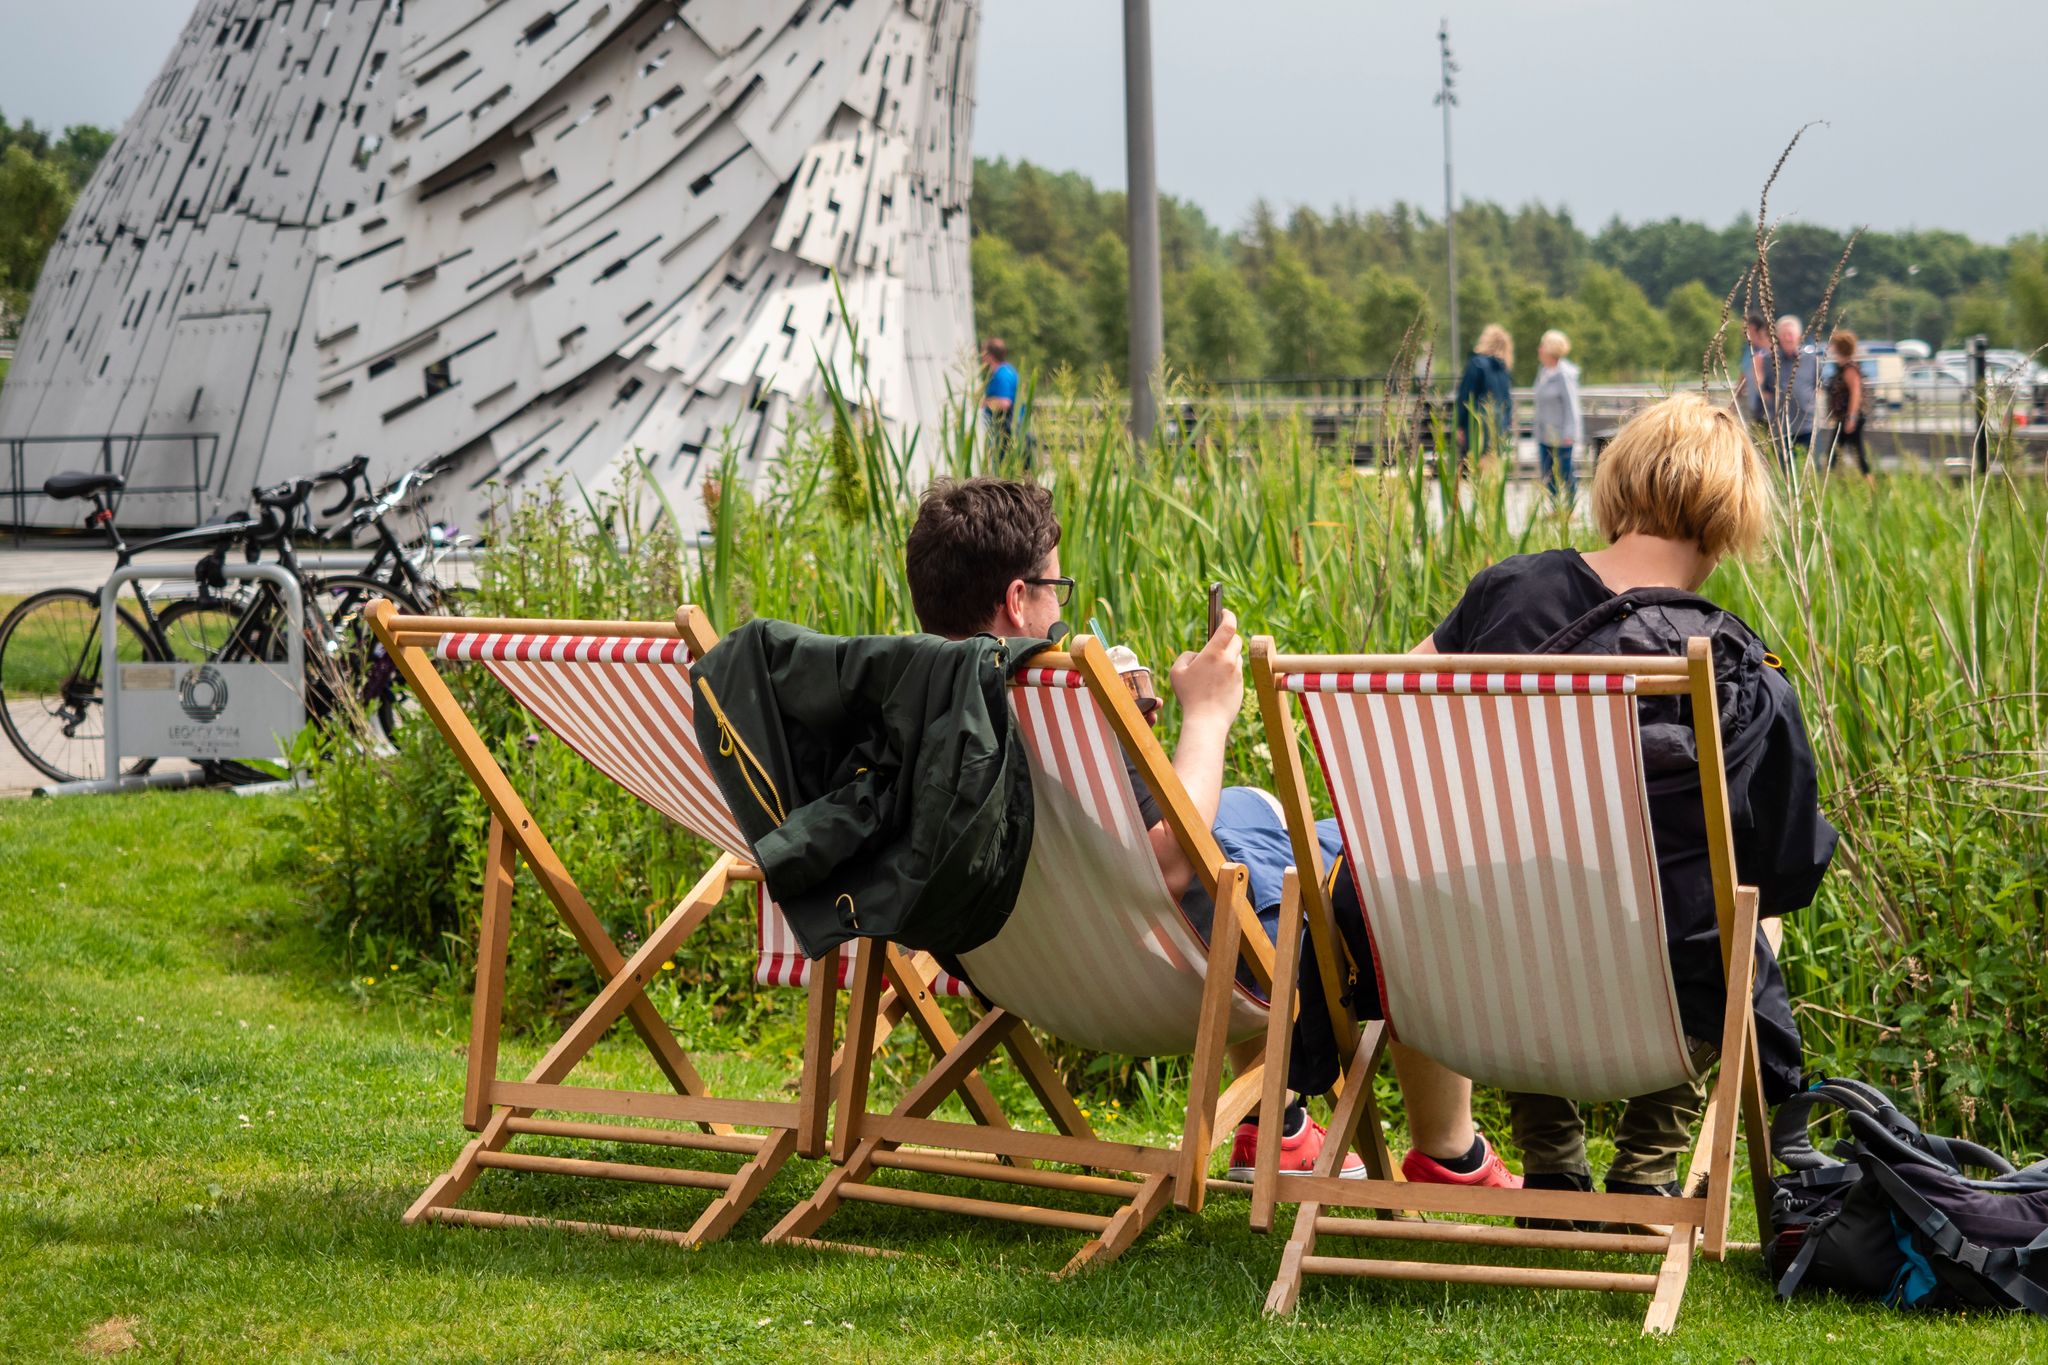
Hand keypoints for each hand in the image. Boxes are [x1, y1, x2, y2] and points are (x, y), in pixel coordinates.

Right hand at [1169, 609, 1243, 726]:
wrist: (1206, 721)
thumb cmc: (1189, 696)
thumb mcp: (1177, 671)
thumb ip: (1187, 656)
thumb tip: (1198, 655)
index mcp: (1214, 653)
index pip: (1229, 625)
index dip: (1228, 615)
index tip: (1224, 612)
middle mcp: (1229, 661)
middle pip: (1236, 640)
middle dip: (1228, 638)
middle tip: (1216, 643)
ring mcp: (1237, 674)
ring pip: (1235, 658)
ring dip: (1227, 658)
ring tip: (1212, 670)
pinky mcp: (1241, 687)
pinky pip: (1235, 674)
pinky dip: (1228, 674)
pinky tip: (1216, 685)